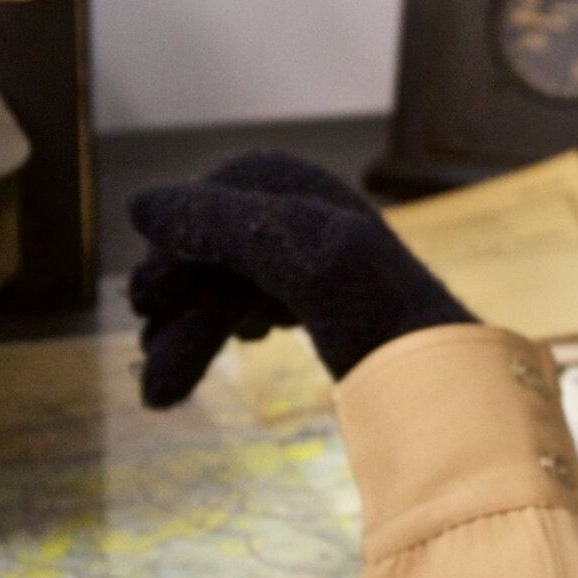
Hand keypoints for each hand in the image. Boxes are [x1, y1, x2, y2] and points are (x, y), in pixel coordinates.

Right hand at [126, 152, 472, 406]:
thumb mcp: (293, 255)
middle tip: (153, 374)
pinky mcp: (319, 296)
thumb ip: (219, 225)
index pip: (204, 210)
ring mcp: (306, 252)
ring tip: (162, 392)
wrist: (439, 370)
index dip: (171, 260)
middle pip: (210, 258)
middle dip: (178, 316)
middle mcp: (296, 207)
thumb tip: (138, 207)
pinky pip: (254, 303)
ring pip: (225, 288)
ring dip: (192, 337)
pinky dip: (227, 332)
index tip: (147, 309)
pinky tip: (241, 346)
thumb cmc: (373, 308)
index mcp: (291, 184)